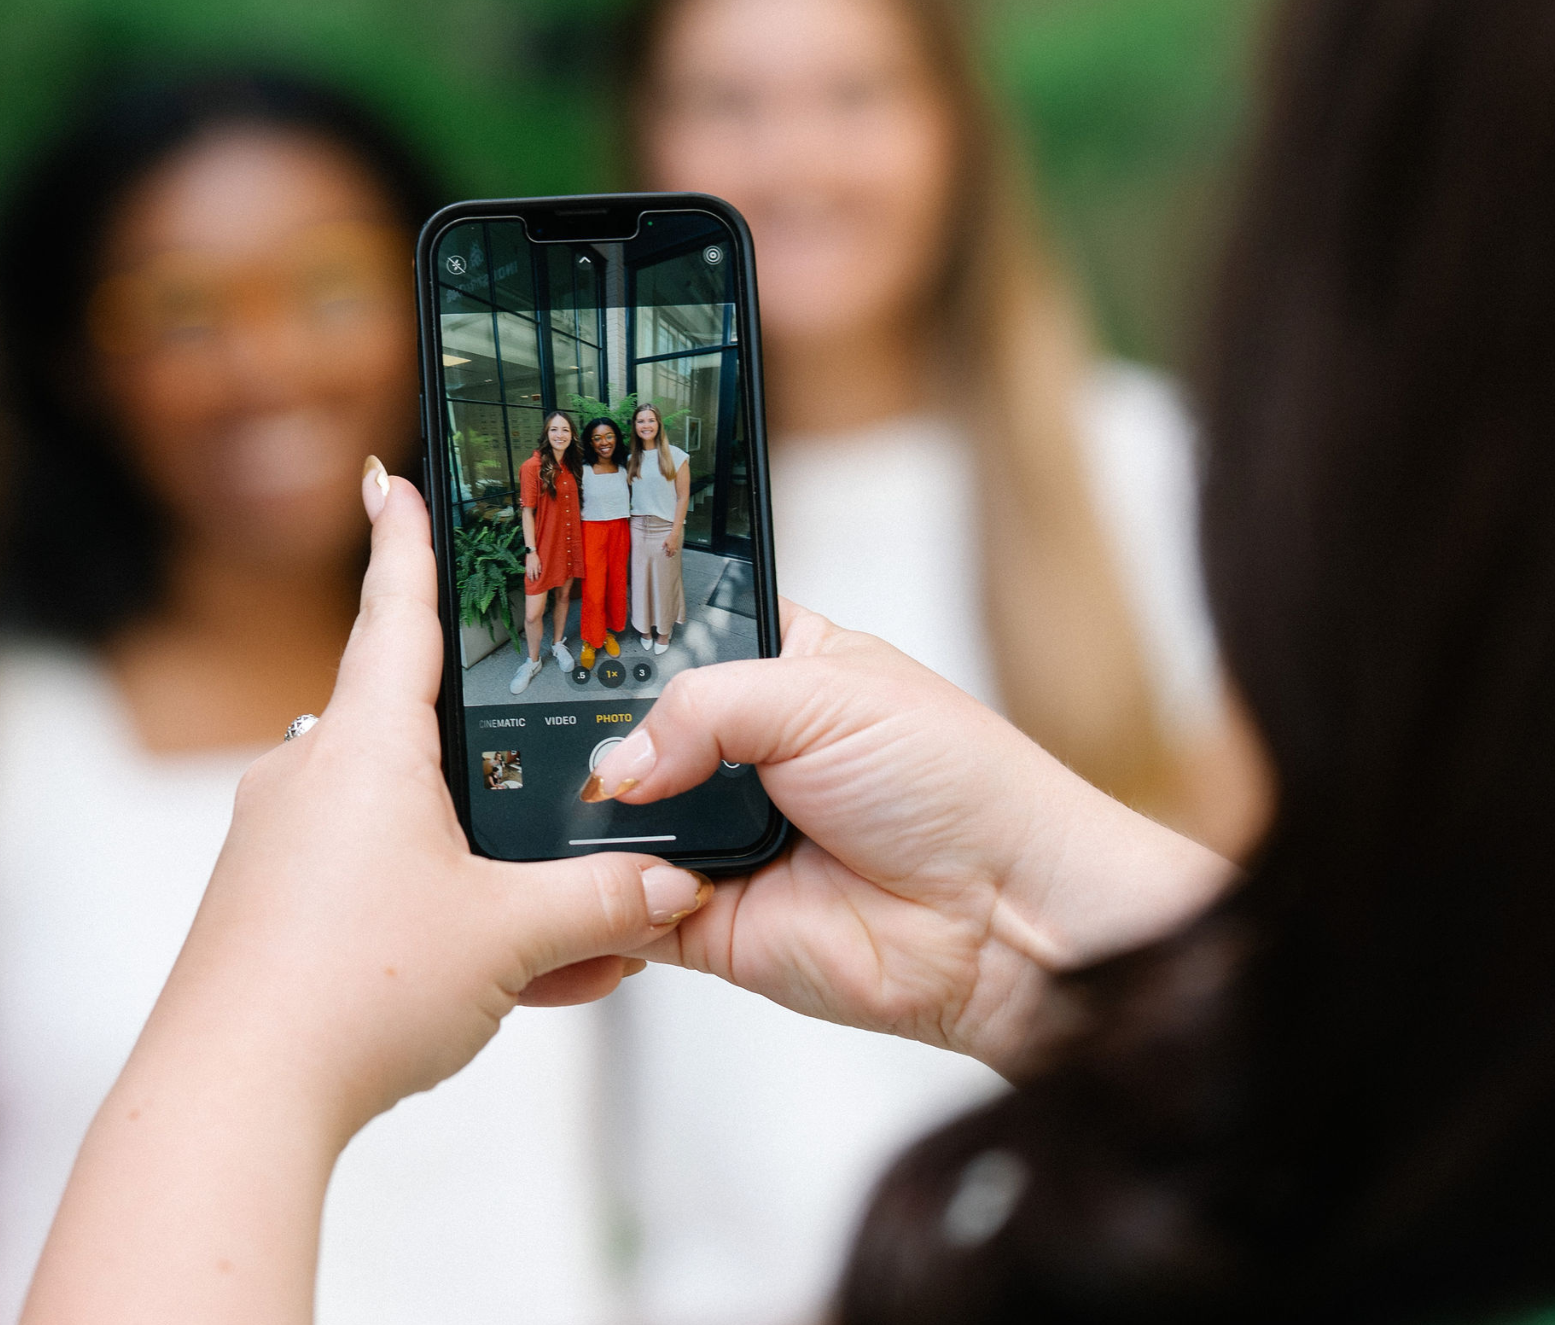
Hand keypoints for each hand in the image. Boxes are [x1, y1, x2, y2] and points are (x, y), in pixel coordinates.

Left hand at [26, 467, 711, 1324]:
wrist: (234, 1098)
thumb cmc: (354, 993)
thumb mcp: (510, 940)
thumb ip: (604, 903)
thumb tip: (674, 890)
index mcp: (366, 746)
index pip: (393, 610)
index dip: (405, 539)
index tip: (391, 477)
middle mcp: (309, 773)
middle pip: (410, 727)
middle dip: (487, 762)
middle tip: (544, 785)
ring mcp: (276, 839)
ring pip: (396, 819)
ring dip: (471, 863)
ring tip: (547, 938)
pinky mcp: (264, 901)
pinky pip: (361, 876)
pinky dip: (429, 910)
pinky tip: (487, 978)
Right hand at [585, 603, 1235, 1072]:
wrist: (1005, 920)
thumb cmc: (958, 787)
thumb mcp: (827, 694)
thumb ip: (702, 705)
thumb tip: (616, 759)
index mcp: (770, 671)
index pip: (666, 641)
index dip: (614, 641)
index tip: (555, 634)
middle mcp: (735, 755)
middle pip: (621, 736)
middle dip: (588, 741)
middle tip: (549, 736)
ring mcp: (715, 838)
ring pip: (610, 825)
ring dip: (591, 822)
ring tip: (573, 807)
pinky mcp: (702, 920)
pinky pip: (620, 908)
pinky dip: (599, 899)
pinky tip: (597, 877)